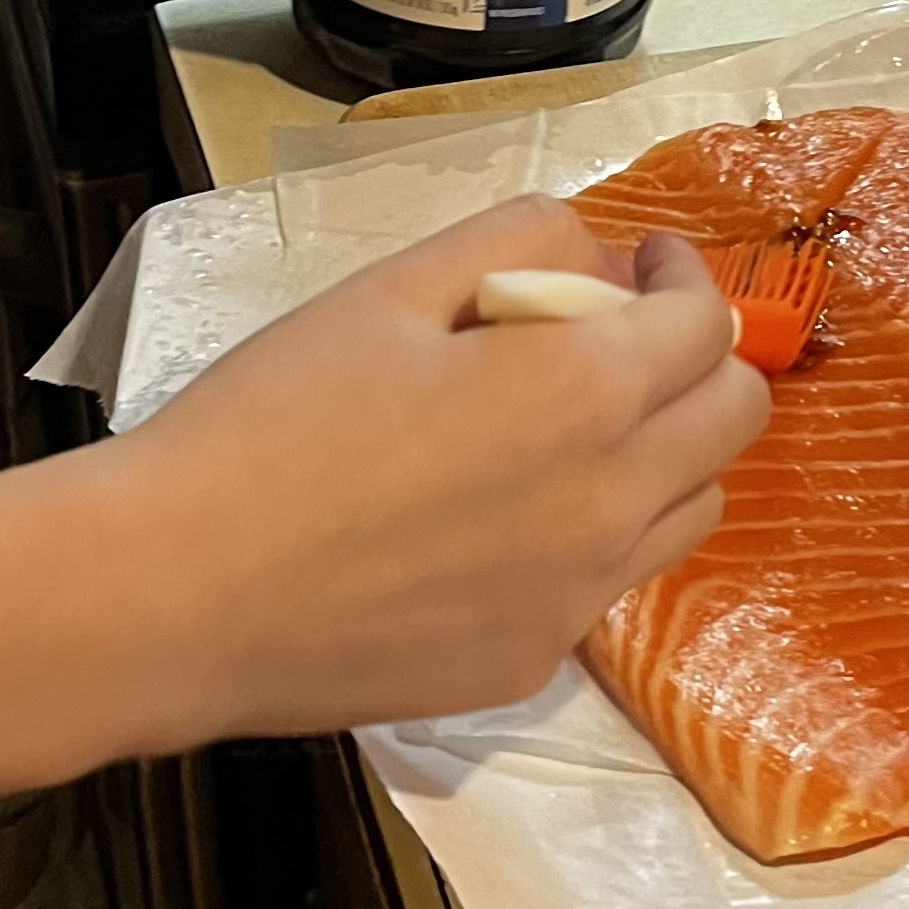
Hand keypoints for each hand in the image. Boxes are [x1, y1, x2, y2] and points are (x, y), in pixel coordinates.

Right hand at [119, 196, 769, 736]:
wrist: (173, 594)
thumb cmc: (271, 422)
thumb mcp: (392, 287)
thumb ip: (522, 243)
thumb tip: (604, 262)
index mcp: (584, 395)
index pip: (706, 325)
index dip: (684, 275)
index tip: (644, 261)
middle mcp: (610, 505)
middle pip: (735, 419)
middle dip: (699, 359)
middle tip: (625, 336)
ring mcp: (578, 599)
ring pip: (692, 509)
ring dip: (665, 450)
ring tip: (570, 426)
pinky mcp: (531, 666)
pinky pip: (608, 584)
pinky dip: (592, 533)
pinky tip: (497, 518)